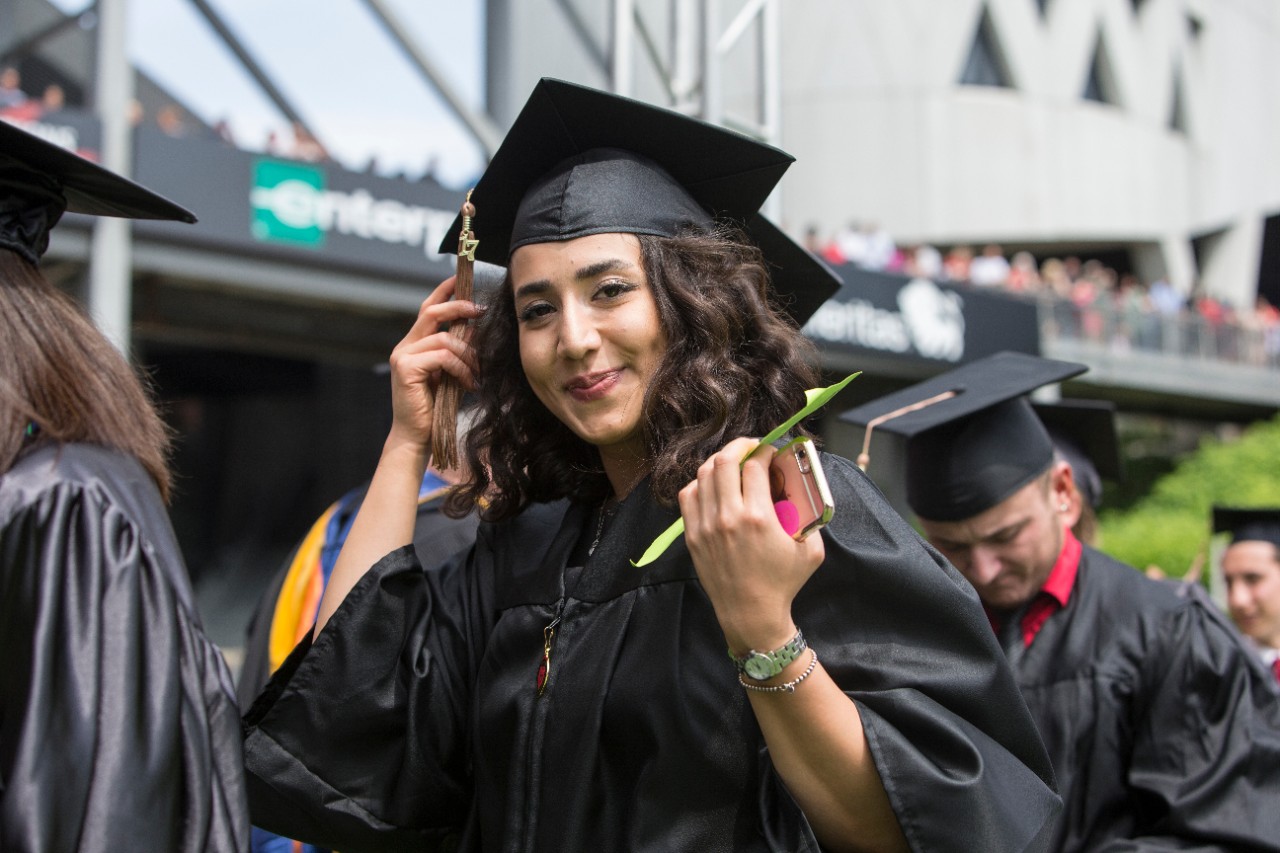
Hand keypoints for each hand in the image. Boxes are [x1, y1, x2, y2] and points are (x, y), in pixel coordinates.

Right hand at [386, 276, 484, 455]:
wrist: (418, 437)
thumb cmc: (437, 408)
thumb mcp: (451, 374)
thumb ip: (456, 353)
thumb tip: (477, 331)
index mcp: (414, 345)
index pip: (428, 308)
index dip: (444, 291)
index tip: (461, 279)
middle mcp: (405, 347)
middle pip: (432, 312)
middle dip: (459, 307)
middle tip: (482, 310)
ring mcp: (402, 356)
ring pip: (444, 338)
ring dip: (468, 355)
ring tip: (477, 374)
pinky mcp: (406, 368)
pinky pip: (443, 356)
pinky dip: (461, 368)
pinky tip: (468, 383)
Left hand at [679, 437, 824, 653]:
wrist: (751, 613)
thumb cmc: (783, 583)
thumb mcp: (812, 549)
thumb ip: (810, 515)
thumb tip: (802, 487)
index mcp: (758, 517)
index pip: (755, 465)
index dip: (765, 451)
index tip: (771, 452)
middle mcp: (728, 517)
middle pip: (724, 460)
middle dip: (740, 446)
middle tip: (751, 449)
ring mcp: (705, 525)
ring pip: (704, 474)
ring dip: (721, 462)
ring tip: (734, 464)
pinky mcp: (692, 535)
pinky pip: (688, 495)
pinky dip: (701, 483)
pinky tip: (714, 486)